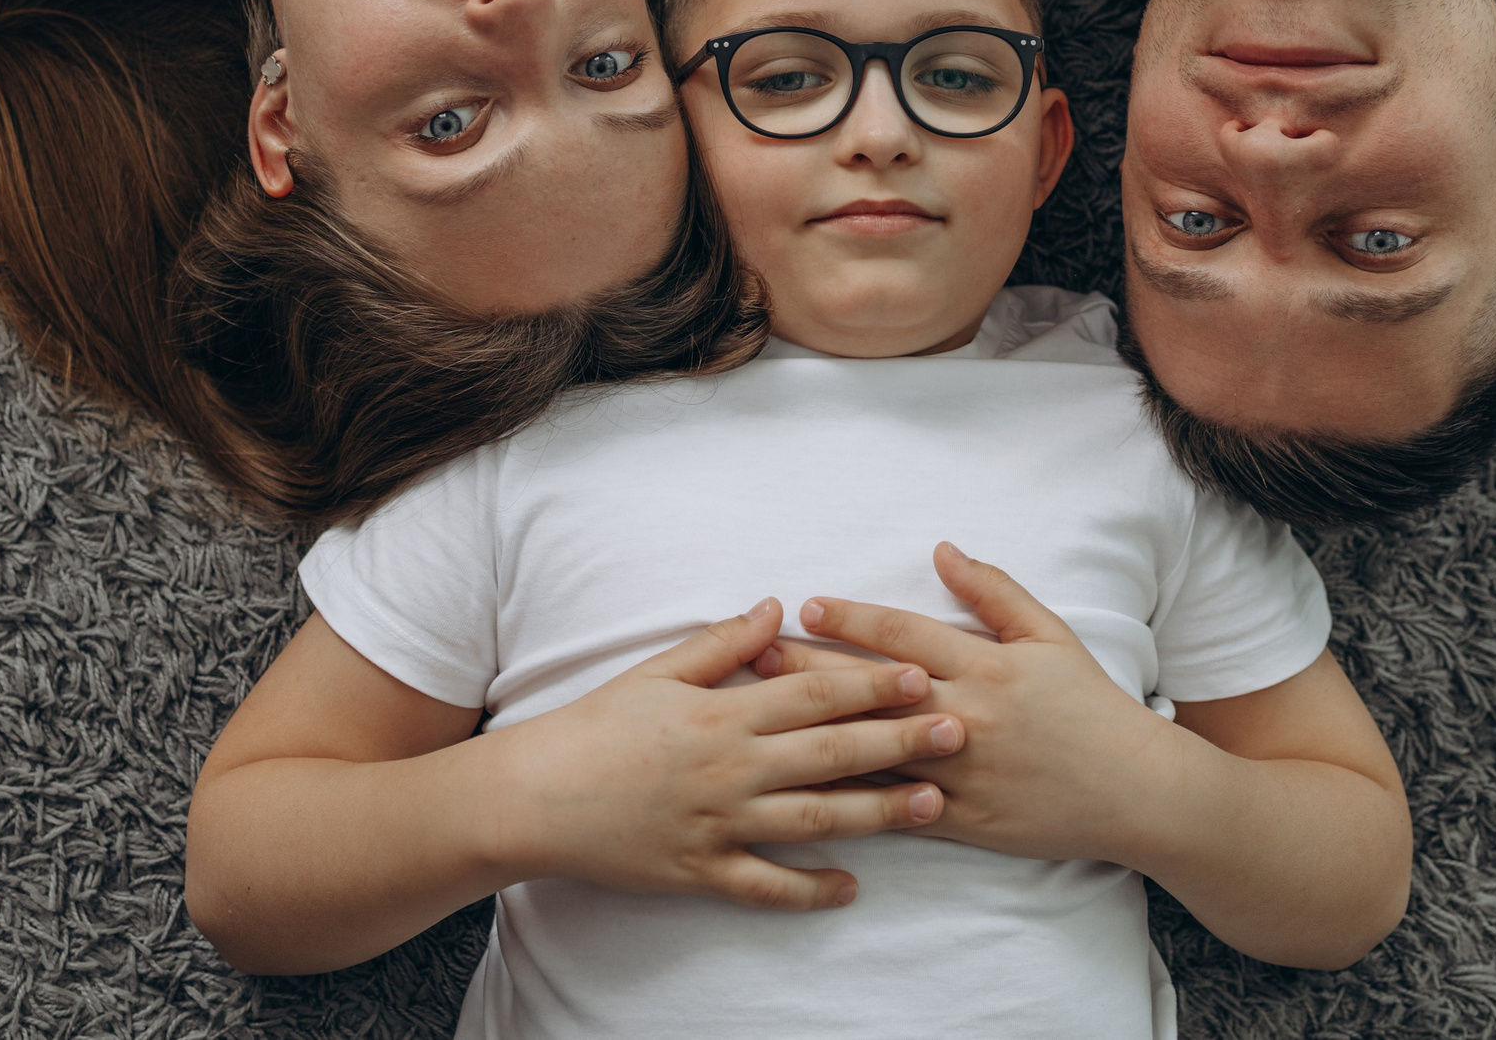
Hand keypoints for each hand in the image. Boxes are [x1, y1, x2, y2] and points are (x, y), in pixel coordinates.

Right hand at [488, 597, 964, 909]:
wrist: (535, 798)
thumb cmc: (596, 727)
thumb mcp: (657, 672)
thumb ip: (722, 643)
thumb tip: (777, 607)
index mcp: (722, 714)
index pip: (812, 694)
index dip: (871, 683)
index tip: (924, 674)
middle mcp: (729, 769)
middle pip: (829, 753)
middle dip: (898, 741)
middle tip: (960, 733)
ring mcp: (719, 824)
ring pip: (813, 820)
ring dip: (878, 812)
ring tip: (932, 805)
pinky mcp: (701, 871)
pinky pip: (766, 885)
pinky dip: (810, 888)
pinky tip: (853, 887)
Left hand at [760, 543, 1173, 863]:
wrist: (1136, 790)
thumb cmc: (1091, 706)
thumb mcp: (1051, 635)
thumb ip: (993, 591)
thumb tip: (941, 550)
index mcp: (988, 667)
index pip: (905, 635)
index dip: (853, 619)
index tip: (806, 606)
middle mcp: (968, 717)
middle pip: (875, 689)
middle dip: (812, 668)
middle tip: (757, 652)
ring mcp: (962, 773)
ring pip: (877, 751)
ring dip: (817, 731)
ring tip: (766, 718)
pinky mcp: (963, 822)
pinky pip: (896, 809)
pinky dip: (851, 799)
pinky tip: (806, 790)